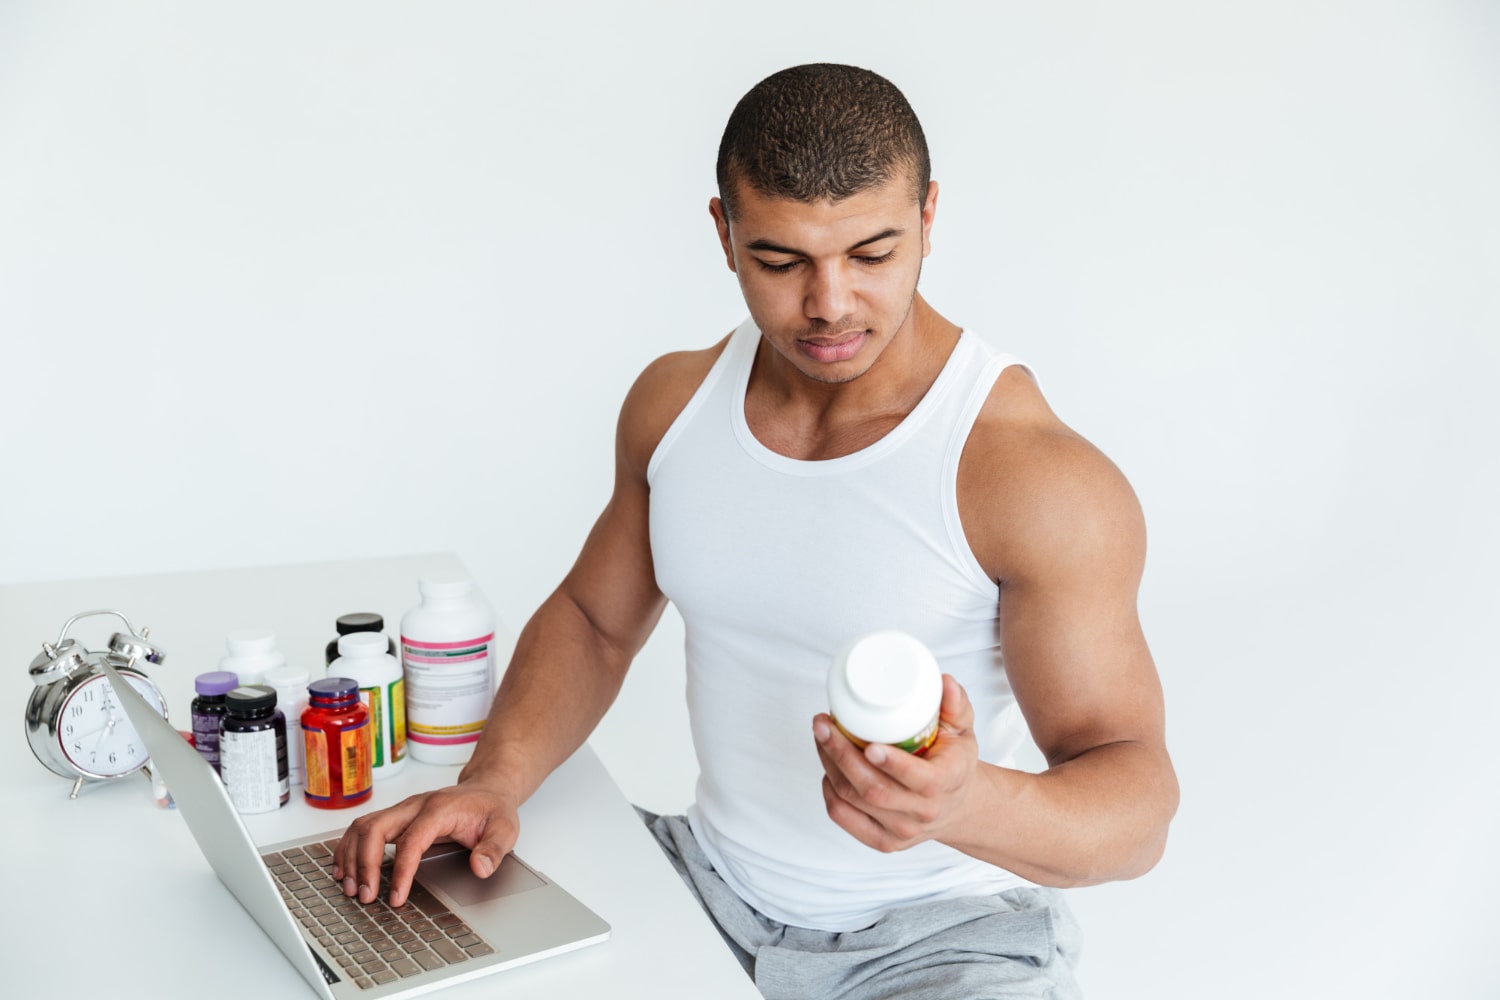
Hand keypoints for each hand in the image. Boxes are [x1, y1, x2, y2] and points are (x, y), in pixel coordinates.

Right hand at [332, 780, 520, 906]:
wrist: (488, 789)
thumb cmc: (492, 810)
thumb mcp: (505, 829)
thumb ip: (494, 849)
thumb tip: (480, 868)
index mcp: (439, 809)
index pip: (411, 841)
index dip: (401, 871)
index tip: (396, 898)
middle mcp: (415, 805)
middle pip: (375, 828)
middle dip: (364, 864)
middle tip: (364, 896)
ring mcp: (403, 809)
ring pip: (363, 827)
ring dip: (351, 856)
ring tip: (349, 888)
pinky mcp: (396, 816)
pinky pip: (363, 828)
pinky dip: (350, 848)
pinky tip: (344, 868)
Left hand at [813, 674, 980, 851]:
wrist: (958, 807)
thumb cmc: (954, 762)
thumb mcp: (962, 731)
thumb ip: (955, 705)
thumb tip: (944, 682)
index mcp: (948, 782)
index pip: (920, 779)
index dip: (893, 763)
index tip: (869, 744)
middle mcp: (924, 812)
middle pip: (874, 790)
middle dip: (842, 755)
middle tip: (824, 725)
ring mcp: (902, 830)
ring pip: (853, 800)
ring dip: (830, 765)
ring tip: (822, 736)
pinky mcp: (883, 841)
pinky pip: (844, 817)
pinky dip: (829, 791)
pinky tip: (828, 768)